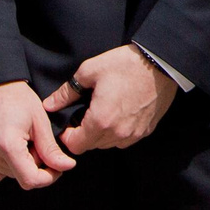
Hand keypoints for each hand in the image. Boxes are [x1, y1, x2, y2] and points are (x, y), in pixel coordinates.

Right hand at [0, 80, 76, 187]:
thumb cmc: (16, 98)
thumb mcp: (39, 121)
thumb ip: (51, 149)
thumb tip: (66, 166)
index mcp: (7, 145)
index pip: (30, 180)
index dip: (48, 177)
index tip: (57, 167)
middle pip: (20, 177)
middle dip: (34, 165)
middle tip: (36, 143)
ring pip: (7, 175)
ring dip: (19, 164)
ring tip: (20, 140)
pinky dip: (3, 165)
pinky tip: (7, 146)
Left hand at [51, 44, 177, 154]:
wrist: (162, 63)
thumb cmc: (125, 64)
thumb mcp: (90, 71)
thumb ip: (66, 92)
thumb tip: (48, 105)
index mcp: (100, 120)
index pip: (75, 146)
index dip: (68, 136)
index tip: (70, 122)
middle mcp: (117, 133)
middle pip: (91, 146)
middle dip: (84, 134)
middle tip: (86, 114)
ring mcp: (133, 134)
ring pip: (108, 144)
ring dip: (101, 133)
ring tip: (104, 111)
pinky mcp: (146, 130)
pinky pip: (125, 139)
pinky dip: (118, 131)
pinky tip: (120, 112)